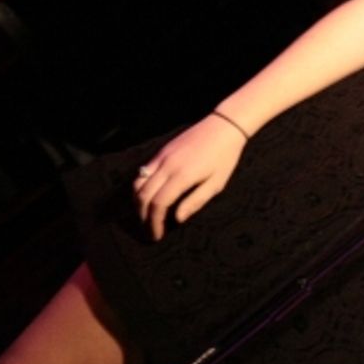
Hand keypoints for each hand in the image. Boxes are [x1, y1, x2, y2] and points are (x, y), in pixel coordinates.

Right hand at [133, 113, 246, 239]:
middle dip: (143, 217)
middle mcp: (167, 166)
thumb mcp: (217, 183)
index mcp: (182, 176)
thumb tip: (176, 219)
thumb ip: (196, 201)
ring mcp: (161, 157)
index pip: (158, 204)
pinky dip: (140, 187)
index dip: (154, 223)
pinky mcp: (161, 151)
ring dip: (138, 203)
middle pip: (143, 196)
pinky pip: (142, 172)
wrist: (223, 126)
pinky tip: (148, 197)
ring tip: (146, 217)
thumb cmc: (225, 157)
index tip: (157, 236)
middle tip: (149, 231)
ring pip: (138, 184)